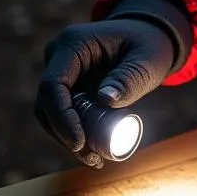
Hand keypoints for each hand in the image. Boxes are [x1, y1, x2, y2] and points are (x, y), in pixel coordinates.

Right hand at [34, 16, 175, 167]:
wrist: (148, 35)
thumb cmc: (149, 43)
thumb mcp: (148, 59)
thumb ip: (129, 77)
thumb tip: (105, 100)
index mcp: (73, 44)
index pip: (52, 85)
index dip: (61, 118)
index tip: (79, 143)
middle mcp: (59, 56)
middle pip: (46, 103)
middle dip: (64, 134)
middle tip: (91, 158)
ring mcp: (62, 71)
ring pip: (50, 112)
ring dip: (67, 139)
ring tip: (95, 159)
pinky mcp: (69, 86)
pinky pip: (63, 113)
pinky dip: (74, 133)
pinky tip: (92, 152)